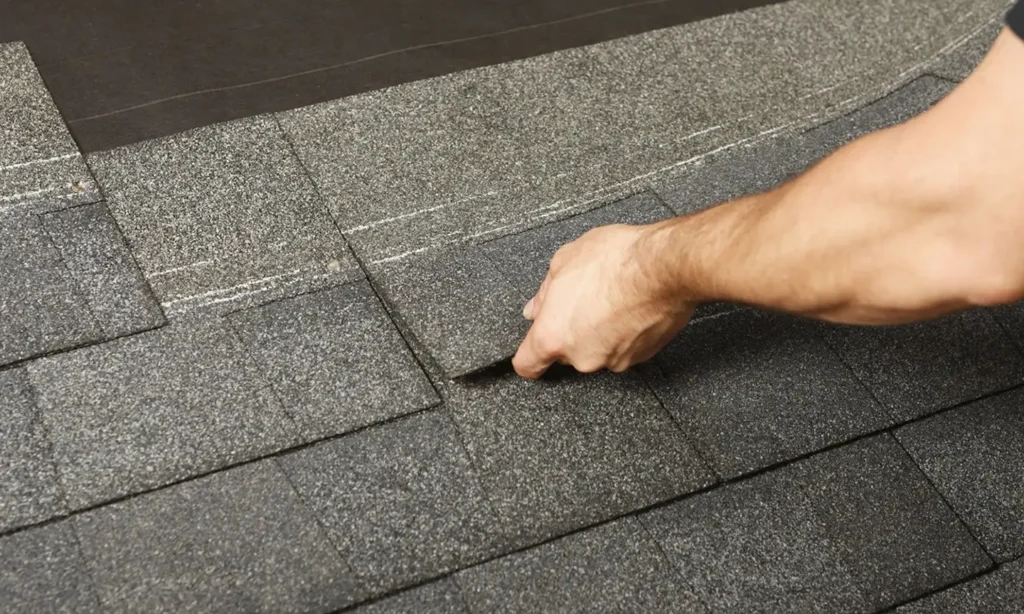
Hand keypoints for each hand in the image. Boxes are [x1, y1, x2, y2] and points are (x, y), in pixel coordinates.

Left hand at [511, 222, 695, 378]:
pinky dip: (624, 334)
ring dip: (599, 332)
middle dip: (570, 332)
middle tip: (582, 302)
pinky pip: (623, 349)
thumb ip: (544, 293)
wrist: (664, 267)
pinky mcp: (641, 357)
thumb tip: (536, 307)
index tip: (532, 352)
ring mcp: (613, 360)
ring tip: (610, 300)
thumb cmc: (615, 261)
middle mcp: (582, 357)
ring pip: (596, 351)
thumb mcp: (564, 261)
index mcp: (553, 336)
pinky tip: (629, 308)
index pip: (527, 365)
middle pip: (566, 354)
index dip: (529, 358)